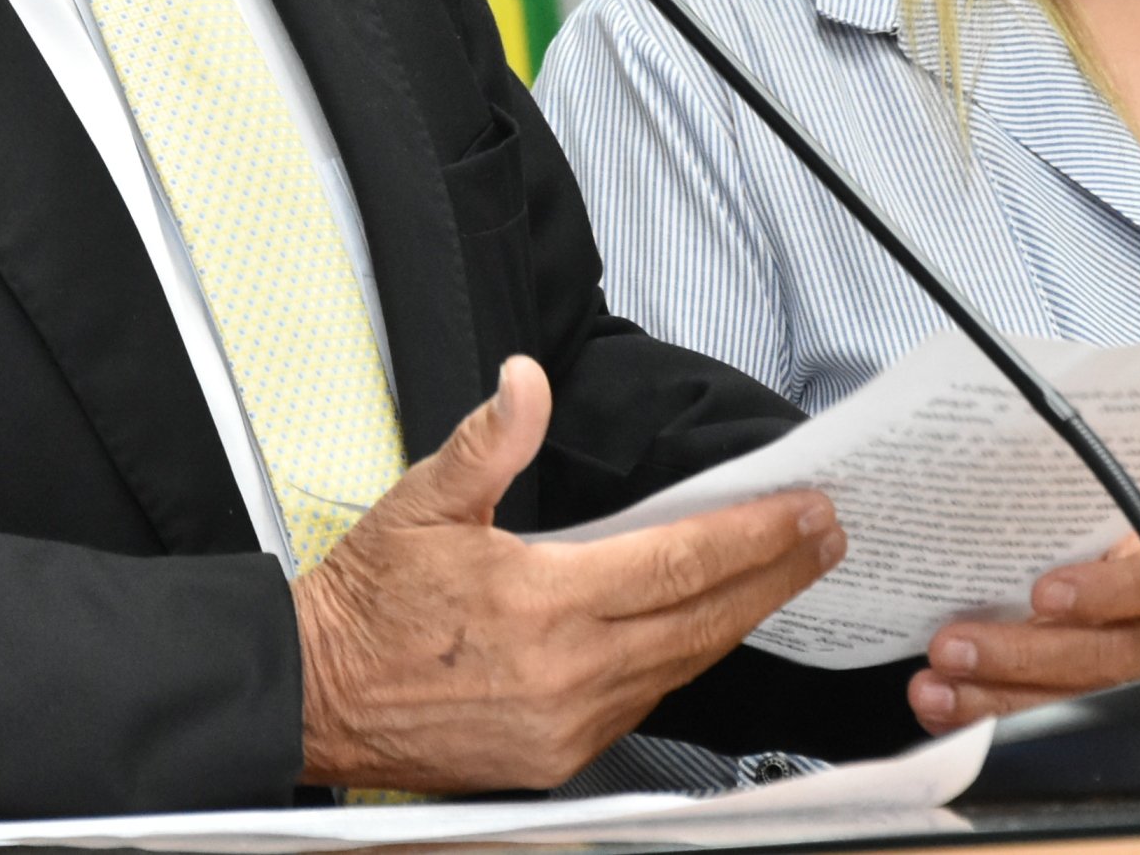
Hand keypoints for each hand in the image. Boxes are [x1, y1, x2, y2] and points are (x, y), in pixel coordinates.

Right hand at [294, 355, 848, 792]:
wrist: (314, 692)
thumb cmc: (364, 604)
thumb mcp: (420, 503)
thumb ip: (487, 441)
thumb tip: (526, 384)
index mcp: (540, 602)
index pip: (678, 563)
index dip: (751, 537)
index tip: (802, 511)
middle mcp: (566, 672)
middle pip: (701, 621)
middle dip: (772, 576)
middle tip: (824, 539)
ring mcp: (567, 723)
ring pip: (680, 666)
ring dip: (735, 620)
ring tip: (778, 578)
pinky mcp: (557, 755)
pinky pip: (642, 704)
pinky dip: (681, 662)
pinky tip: (699, 634)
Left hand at [909, 510, 1139, 732]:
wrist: (1108, 567)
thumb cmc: (1088, 538)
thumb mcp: (1082, 519)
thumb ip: (1048, 529)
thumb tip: (971, 527)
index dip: (1099, 592)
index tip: (1042, 594)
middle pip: (1102, 657)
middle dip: (1019, 657)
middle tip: (951, 649)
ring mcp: (1139, 682)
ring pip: (1076, 705)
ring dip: (996, 703)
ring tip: (936, 692)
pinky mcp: (1106, 717)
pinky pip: (1053, 733)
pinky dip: (992, 727)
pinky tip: (949, 718)